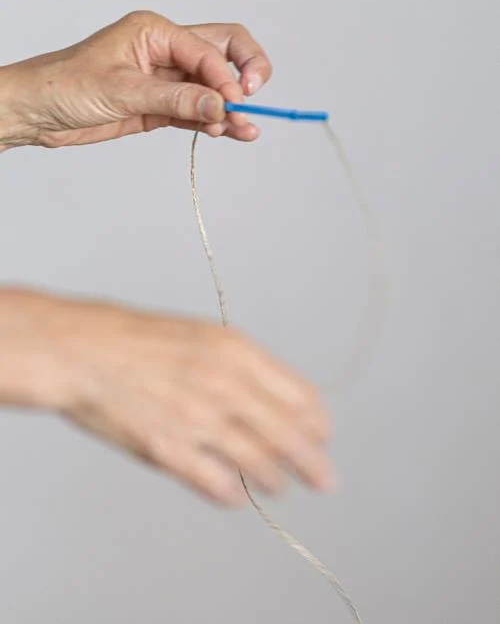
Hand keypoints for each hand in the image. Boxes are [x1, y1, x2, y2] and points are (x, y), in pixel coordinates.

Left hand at [0, 10, 271, 148]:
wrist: (37, 112)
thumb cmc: (65, 85)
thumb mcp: (124, 90)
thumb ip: (176, 98)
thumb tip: (220, 105)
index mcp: (156, 31)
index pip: (208, 50)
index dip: (226, 78)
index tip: (233, 104)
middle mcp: (165, 51)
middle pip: (221, 54)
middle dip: (243, 74)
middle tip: (252, 100)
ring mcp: (164, 80)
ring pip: (211, 89)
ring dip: (230, 108)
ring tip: (247, 130)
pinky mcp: (159, 107)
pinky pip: (195, 112)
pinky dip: (214, 123)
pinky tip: (231, 133)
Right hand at [1, 290, 331, 506]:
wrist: (82, 351)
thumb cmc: (138, 339)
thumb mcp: (202, 335)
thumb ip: (242, 367)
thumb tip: (275, 400)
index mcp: (237, 352)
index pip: (301, 396)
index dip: (316, 422)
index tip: (321, 434)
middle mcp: (226, 386)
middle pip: (289, 437)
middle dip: (312, 463)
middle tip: (324, 479)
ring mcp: (199, 421)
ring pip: (259, 465)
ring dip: (274, 480)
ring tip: (277, 485)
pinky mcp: (169, 451)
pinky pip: (216, 485)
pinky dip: (232, 494)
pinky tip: (235, 495)